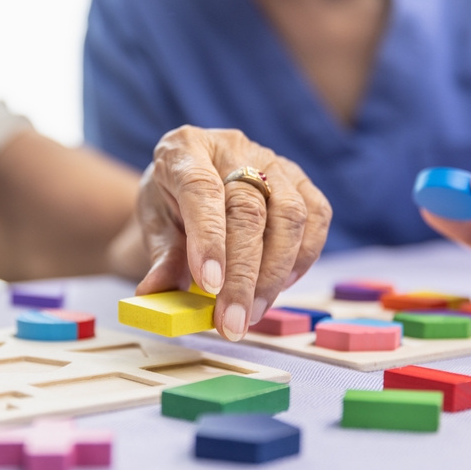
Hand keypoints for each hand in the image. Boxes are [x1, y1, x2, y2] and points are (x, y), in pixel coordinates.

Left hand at [134, 125, 330, 339]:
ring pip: (290, 215)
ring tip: (253, 313)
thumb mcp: (154, 227)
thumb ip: (161, 258)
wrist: (188, 187)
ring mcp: (272, 160)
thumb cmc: (169, 206)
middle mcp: (231, 147)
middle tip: (233, 321)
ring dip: (274, 274)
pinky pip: (316, 217)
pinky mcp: (300, 179)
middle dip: (243, 275)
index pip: (201, 189)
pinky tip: (279, 287)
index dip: (209, 239)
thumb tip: (156, 294)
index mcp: (184, 149)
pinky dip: (302, 259)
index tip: (210, 285)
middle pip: (249, 209)